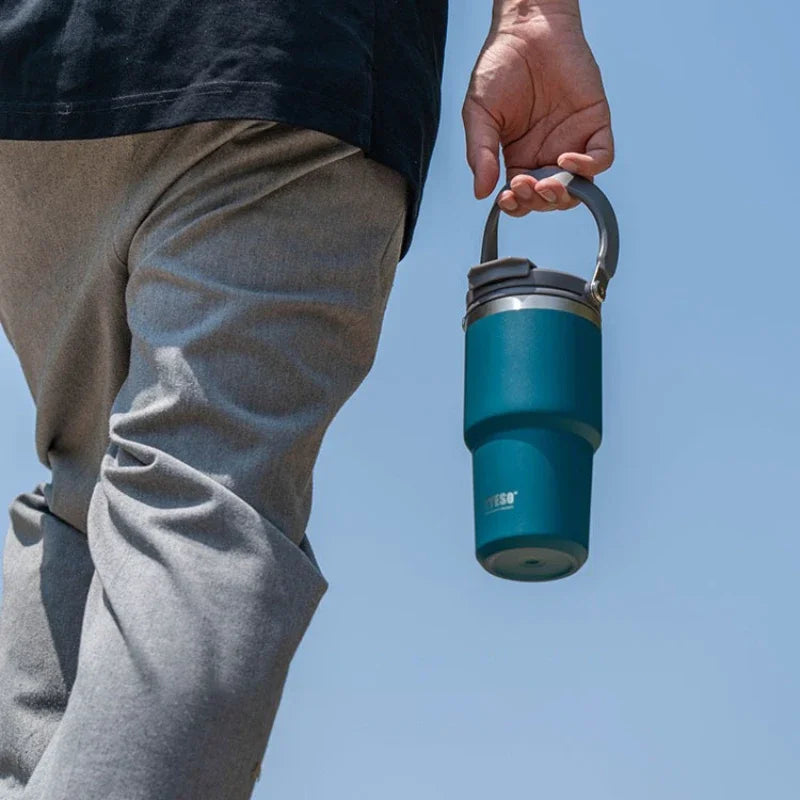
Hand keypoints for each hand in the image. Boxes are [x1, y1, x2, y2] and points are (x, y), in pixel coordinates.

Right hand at [462, 3, 613, 215]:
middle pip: (549, 199)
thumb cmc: (500, 66)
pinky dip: (587, 168)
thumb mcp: (479, 114)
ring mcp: (573, 141)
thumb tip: (481, 193)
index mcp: (519, 158)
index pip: (522, 198)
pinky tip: (565, 160)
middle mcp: (547, 155)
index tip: (507, 197)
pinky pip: (600, 159)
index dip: (516, 206)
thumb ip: (480, 153)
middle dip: (537, 201)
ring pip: (577, 188)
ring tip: (546, 184)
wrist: (528, 28)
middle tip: (525, 185)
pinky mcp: (595, 124)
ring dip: (562, 196)